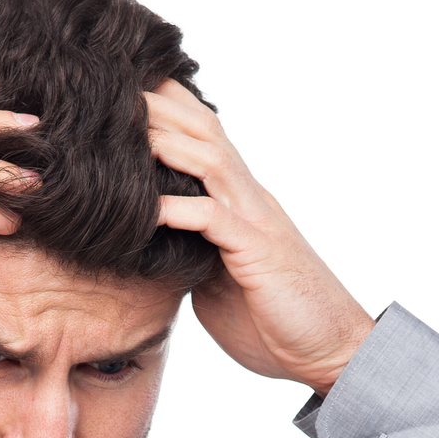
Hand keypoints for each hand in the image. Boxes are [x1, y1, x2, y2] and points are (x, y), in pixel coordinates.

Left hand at [148, 83, 374, 393]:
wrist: (330, 350)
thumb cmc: (274, 319)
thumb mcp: (218, 277)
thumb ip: (191, 248)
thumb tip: (149, 242)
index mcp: (239, 201)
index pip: (203, 137)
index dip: (168, 108)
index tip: (122, 90)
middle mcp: (249, 198)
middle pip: (204, 131)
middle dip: (159, 105)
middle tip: (109, 86)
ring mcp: (256, 221)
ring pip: (210, 159)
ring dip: (166, 141)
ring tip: (121, 129)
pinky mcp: (258, 252)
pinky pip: (214, 219)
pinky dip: (179, 209)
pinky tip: (146, 207)